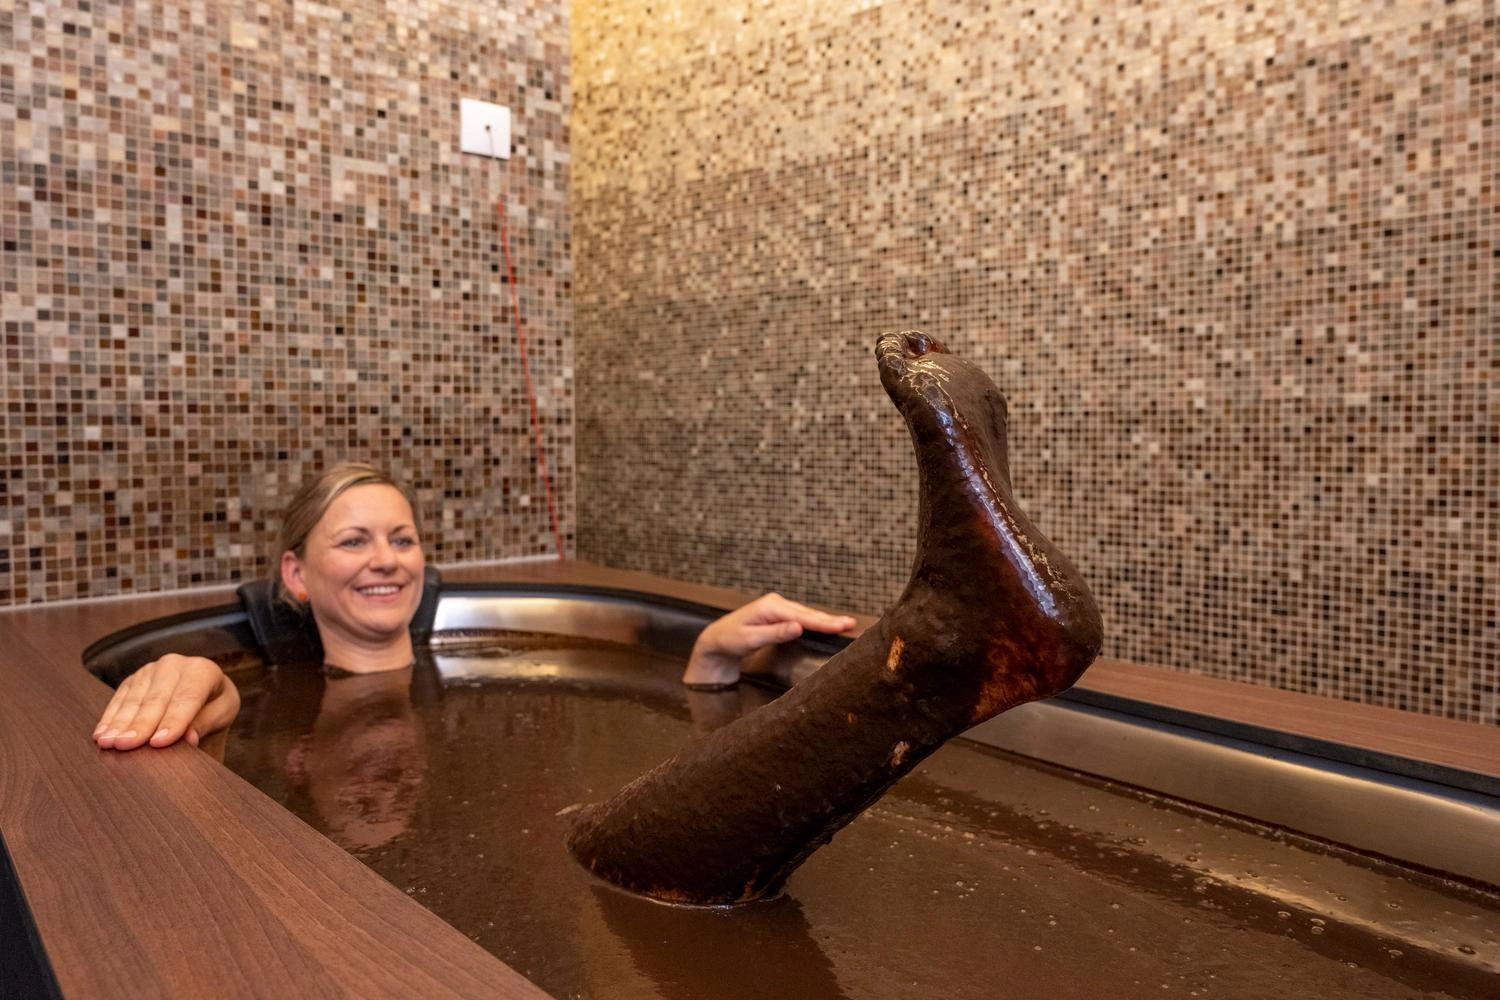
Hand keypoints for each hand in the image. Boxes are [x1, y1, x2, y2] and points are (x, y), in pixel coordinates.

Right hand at [93, 654, 240, 754]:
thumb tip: (188, 738)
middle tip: (126, 745)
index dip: (173, 721)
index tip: (159, 743)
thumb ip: (206, 722)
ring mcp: (150, 670)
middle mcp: (174, 665)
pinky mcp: (133, 680)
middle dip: (140, 724)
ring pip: (134, 699)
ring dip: (119, 723)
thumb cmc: (215, 705)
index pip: (187, 697)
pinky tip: (101, 734)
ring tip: (108, 743)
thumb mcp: (222, 713)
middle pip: (156, 699)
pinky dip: (109, 718)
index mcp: (203, 670)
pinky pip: (119, 699)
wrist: (203, 693)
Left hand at [682, 593, 856, 688]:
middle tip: (851, 623)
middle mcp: (776, 603)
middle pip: (807, 613)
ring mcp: (777, 608)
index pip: (802, 616)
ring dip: (825, 620)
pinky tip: (826, 625)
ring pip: (806, 615)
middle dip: (829, 619)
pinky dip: (815, 622)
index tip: (841, 626)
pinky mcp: (778, 615)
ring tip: (845, 624)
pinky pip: (800, 618)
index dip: (823, 623)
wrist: (716, 640)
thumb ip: (775, 633)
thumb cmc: (730, 640)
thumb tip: (799, 627)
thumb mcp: (750, 639)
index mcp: (770, 607)